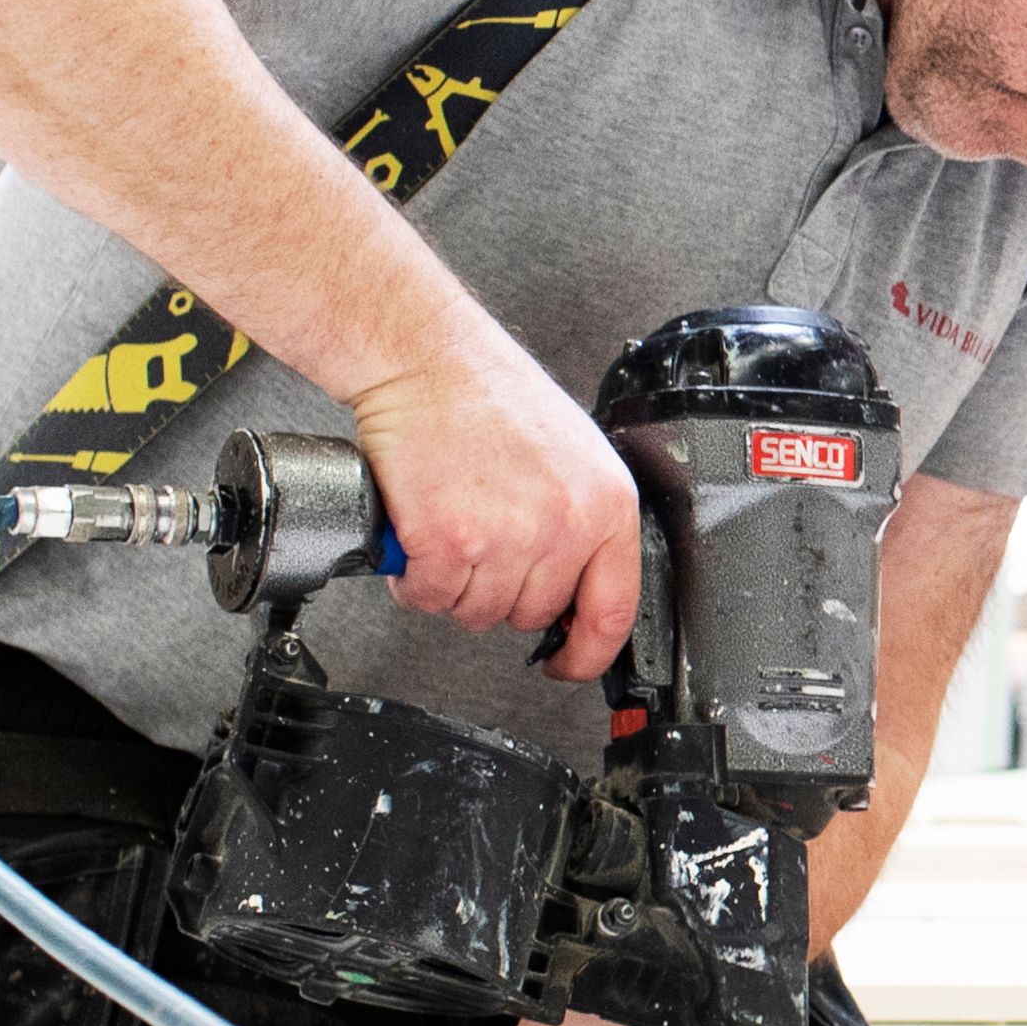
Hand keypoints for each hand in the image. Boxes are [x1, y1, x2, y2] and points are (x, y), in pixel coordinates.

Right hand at [343, 335, 645, 678]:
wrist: (429, 361)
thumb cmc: (493, 400)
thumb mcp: (575, 458)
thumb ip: (582, 525)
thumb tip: (573, 592)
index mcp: (606, 506)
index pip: (613, 610)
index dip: (587, 653)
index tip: (567, 663)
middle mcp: (563, 526)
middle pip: (530, 615)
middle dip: (498, 594)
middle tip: (479, 549)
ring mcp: (504, 538)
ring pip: (475, 612)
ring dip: (453, 587)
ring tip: (448, 533)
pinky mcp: (446, 541)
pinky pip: (428, 597)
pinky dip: (414, 580)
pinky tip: (416, 543)